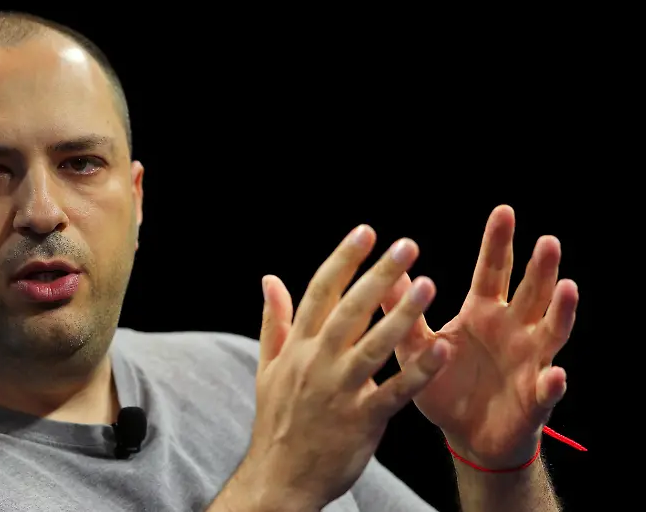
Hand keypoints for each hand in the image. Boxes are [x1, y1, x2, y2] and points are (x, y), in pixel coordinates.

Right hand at [237, 226, 450, 509]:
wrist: (280, 477)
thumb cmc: (278, 420)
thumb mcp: (267, 367)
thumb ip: (274, 320)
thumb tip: (269, 279)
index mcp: (297, 346)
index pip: (320, 293)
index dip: (343, 259)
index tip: (365, 232)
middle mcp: (317, 362)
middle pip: (350, 310)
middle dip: (378, 275)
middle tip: (407, 245)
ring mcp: (339, 391)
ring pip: (374, 346)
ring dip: (402, 314)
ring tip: (429, 285)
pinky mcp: (361, 419)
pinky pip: (395, 391)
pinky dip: (418, 370)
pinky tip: (441, 348)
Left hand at [381, 205, 577, 468]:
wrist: (465, 435)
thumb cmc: (445, 386)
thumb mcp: (417, 346)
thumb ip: (404, 313)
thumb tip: (387, 272)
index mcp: (483, 313)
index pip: (492, 271)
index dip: (498, 243)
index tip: (503, 211)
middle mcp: (513, 330)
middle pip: (530, 292)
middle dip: (540, 268)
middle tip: (547, 240)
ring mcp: (530, 362)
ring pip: (551, 331)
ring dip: (560, 311)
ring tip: (568, 288)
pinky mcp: (534, 399)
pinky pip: (546, 391)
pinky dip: (551, 384)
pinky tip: (555, 375)